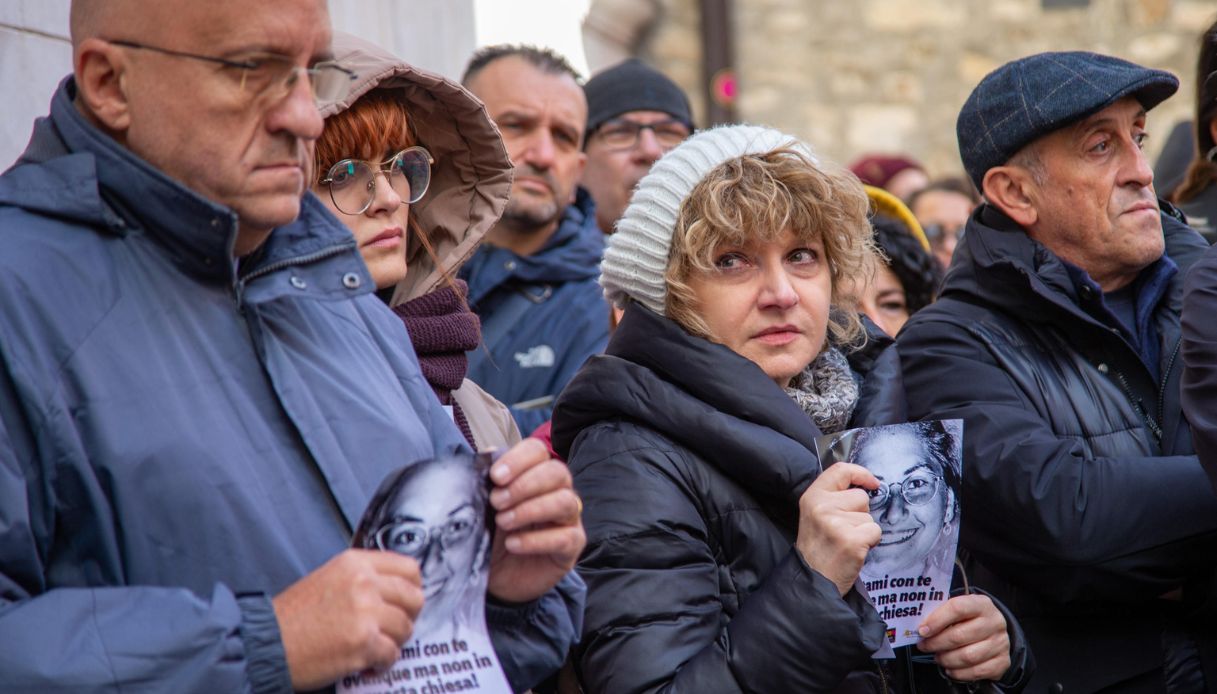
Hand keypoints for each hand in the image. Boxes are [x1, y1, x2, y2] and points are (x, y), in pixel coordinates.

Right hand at [273, 549, 422, 689]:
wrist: (266, 643)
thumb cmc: (293, 616)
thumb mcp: (329, 578)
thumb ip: (363, 578)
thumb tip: (396, 589)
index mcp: (355, 563)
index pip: (409, 568)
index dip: (412, 588)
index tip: (405, 602)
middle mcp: (363, 582)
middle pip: (414, 598)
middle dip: (408, 617)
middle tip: (393, 629)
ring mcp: (365, 612)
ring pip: (406, 628)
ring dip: (394, 643)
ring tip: (375, 648)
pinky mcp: (363, 642)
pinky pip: (392, 654)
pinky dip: (383, 664)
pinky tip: (368, 665)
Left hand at [487, 438, 585, 603]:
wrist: (496, 576)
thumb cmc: (492, 535)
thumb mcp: (481, 508)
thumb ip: (483, 482)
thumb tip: (486, 455)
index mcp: (535, 474)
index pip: (538, 452)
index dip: (518, 459)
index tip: (496, 477)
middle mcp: (557, 491)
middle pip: (557, 472)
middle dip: (524, 485)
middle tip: (497, 502)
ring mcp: (568, 518)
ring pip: (565, 501)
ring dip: (531, 509)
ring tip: (503, 522)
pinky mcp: (572, 546)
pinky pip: (565, 537)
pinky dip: (536, 540)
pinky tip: (513, 544)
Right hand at [795, 463, 880, 595]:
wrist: (812, 582)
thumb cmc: (818, 549)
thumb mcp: (815, 515)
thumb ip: (834, 498)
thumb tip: (865, 485)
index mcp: (812, 497)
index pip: (840, 470)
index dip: (860, 473)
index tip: (872, 483)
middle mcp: (822, 506)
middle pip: (861, 497)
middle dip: (860, 514)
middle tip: (843, 532)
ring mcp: (837, 523)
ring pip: (869, 517)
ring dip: (864, 531)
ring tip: (846, 543)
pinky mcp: (852, 540)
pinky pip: (875, 532)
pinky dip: (870, 543)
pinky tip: (854, 552)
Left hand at [917, 594, 1010, 681]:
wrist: (994, 631)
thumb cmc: (969, 620)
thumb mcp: (958, 610)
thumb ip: (942, 615)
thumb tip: (922, 629)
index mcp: (981, 604)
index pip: (957, 608)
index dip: (936, 620)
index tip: (922, 631)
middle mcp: (995, 622)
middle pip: (959, 636)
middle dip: (936, 643)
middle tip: (924, 646)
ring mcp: (1001, 643)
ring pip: (967, 656)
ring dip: (946, 659)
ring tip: (938, 657)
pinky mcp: (1003, 662)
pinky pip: (977, 671)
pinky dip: (959, 673)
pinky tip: (950, 668)